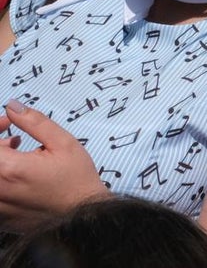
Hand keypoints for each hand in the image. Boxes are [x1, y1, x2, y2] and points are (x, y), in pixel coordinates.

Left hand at [0, 100, 110, 232]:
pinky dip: (2, 177)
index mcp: (9, 168)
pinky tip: (17, 174)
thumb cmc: (76, 180)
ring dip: (1, 159)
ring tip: (17, 155)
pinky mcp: (0, 215)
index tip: (9, 121)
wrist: (81, 218)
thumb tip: (12, 106)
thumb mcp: (63, 143)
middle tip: (15, 137)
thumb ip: (34, 122)